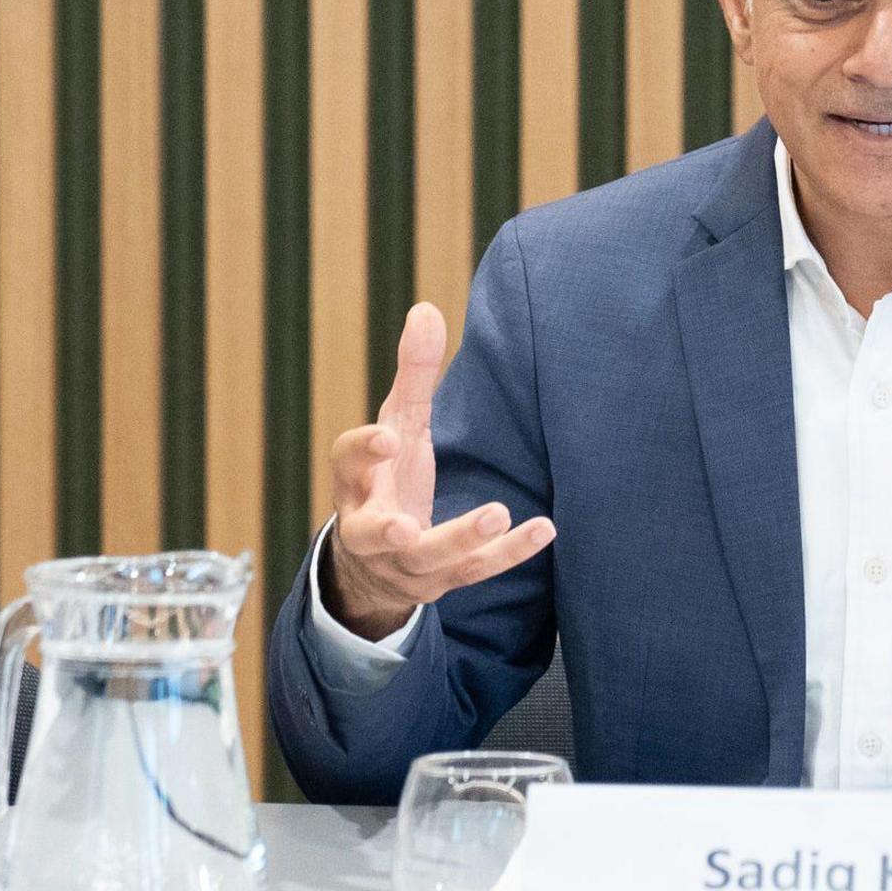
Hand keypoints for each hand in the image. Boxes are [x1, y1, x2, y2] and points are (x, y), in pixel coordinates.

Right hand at [322, 302, 555, 639]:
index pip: (346, 465)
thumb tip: (427, 309)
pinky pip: (473, 572)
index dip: (364, 452)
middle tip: (408, 525)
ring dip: (460, 539)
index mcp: (355, 482)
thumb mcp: (398, 422)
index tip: (388, 438)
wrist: (378, 561)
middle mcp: (369, 527)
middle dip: (389, 529)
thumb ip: (412, 373)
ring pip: (427, 558)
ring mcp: (403, 562)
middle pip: (373, 532)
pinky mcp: (439, 581)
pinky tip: (545, 529)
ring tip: (497, 514)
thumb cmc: (389, 476)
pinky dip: (509, 553)